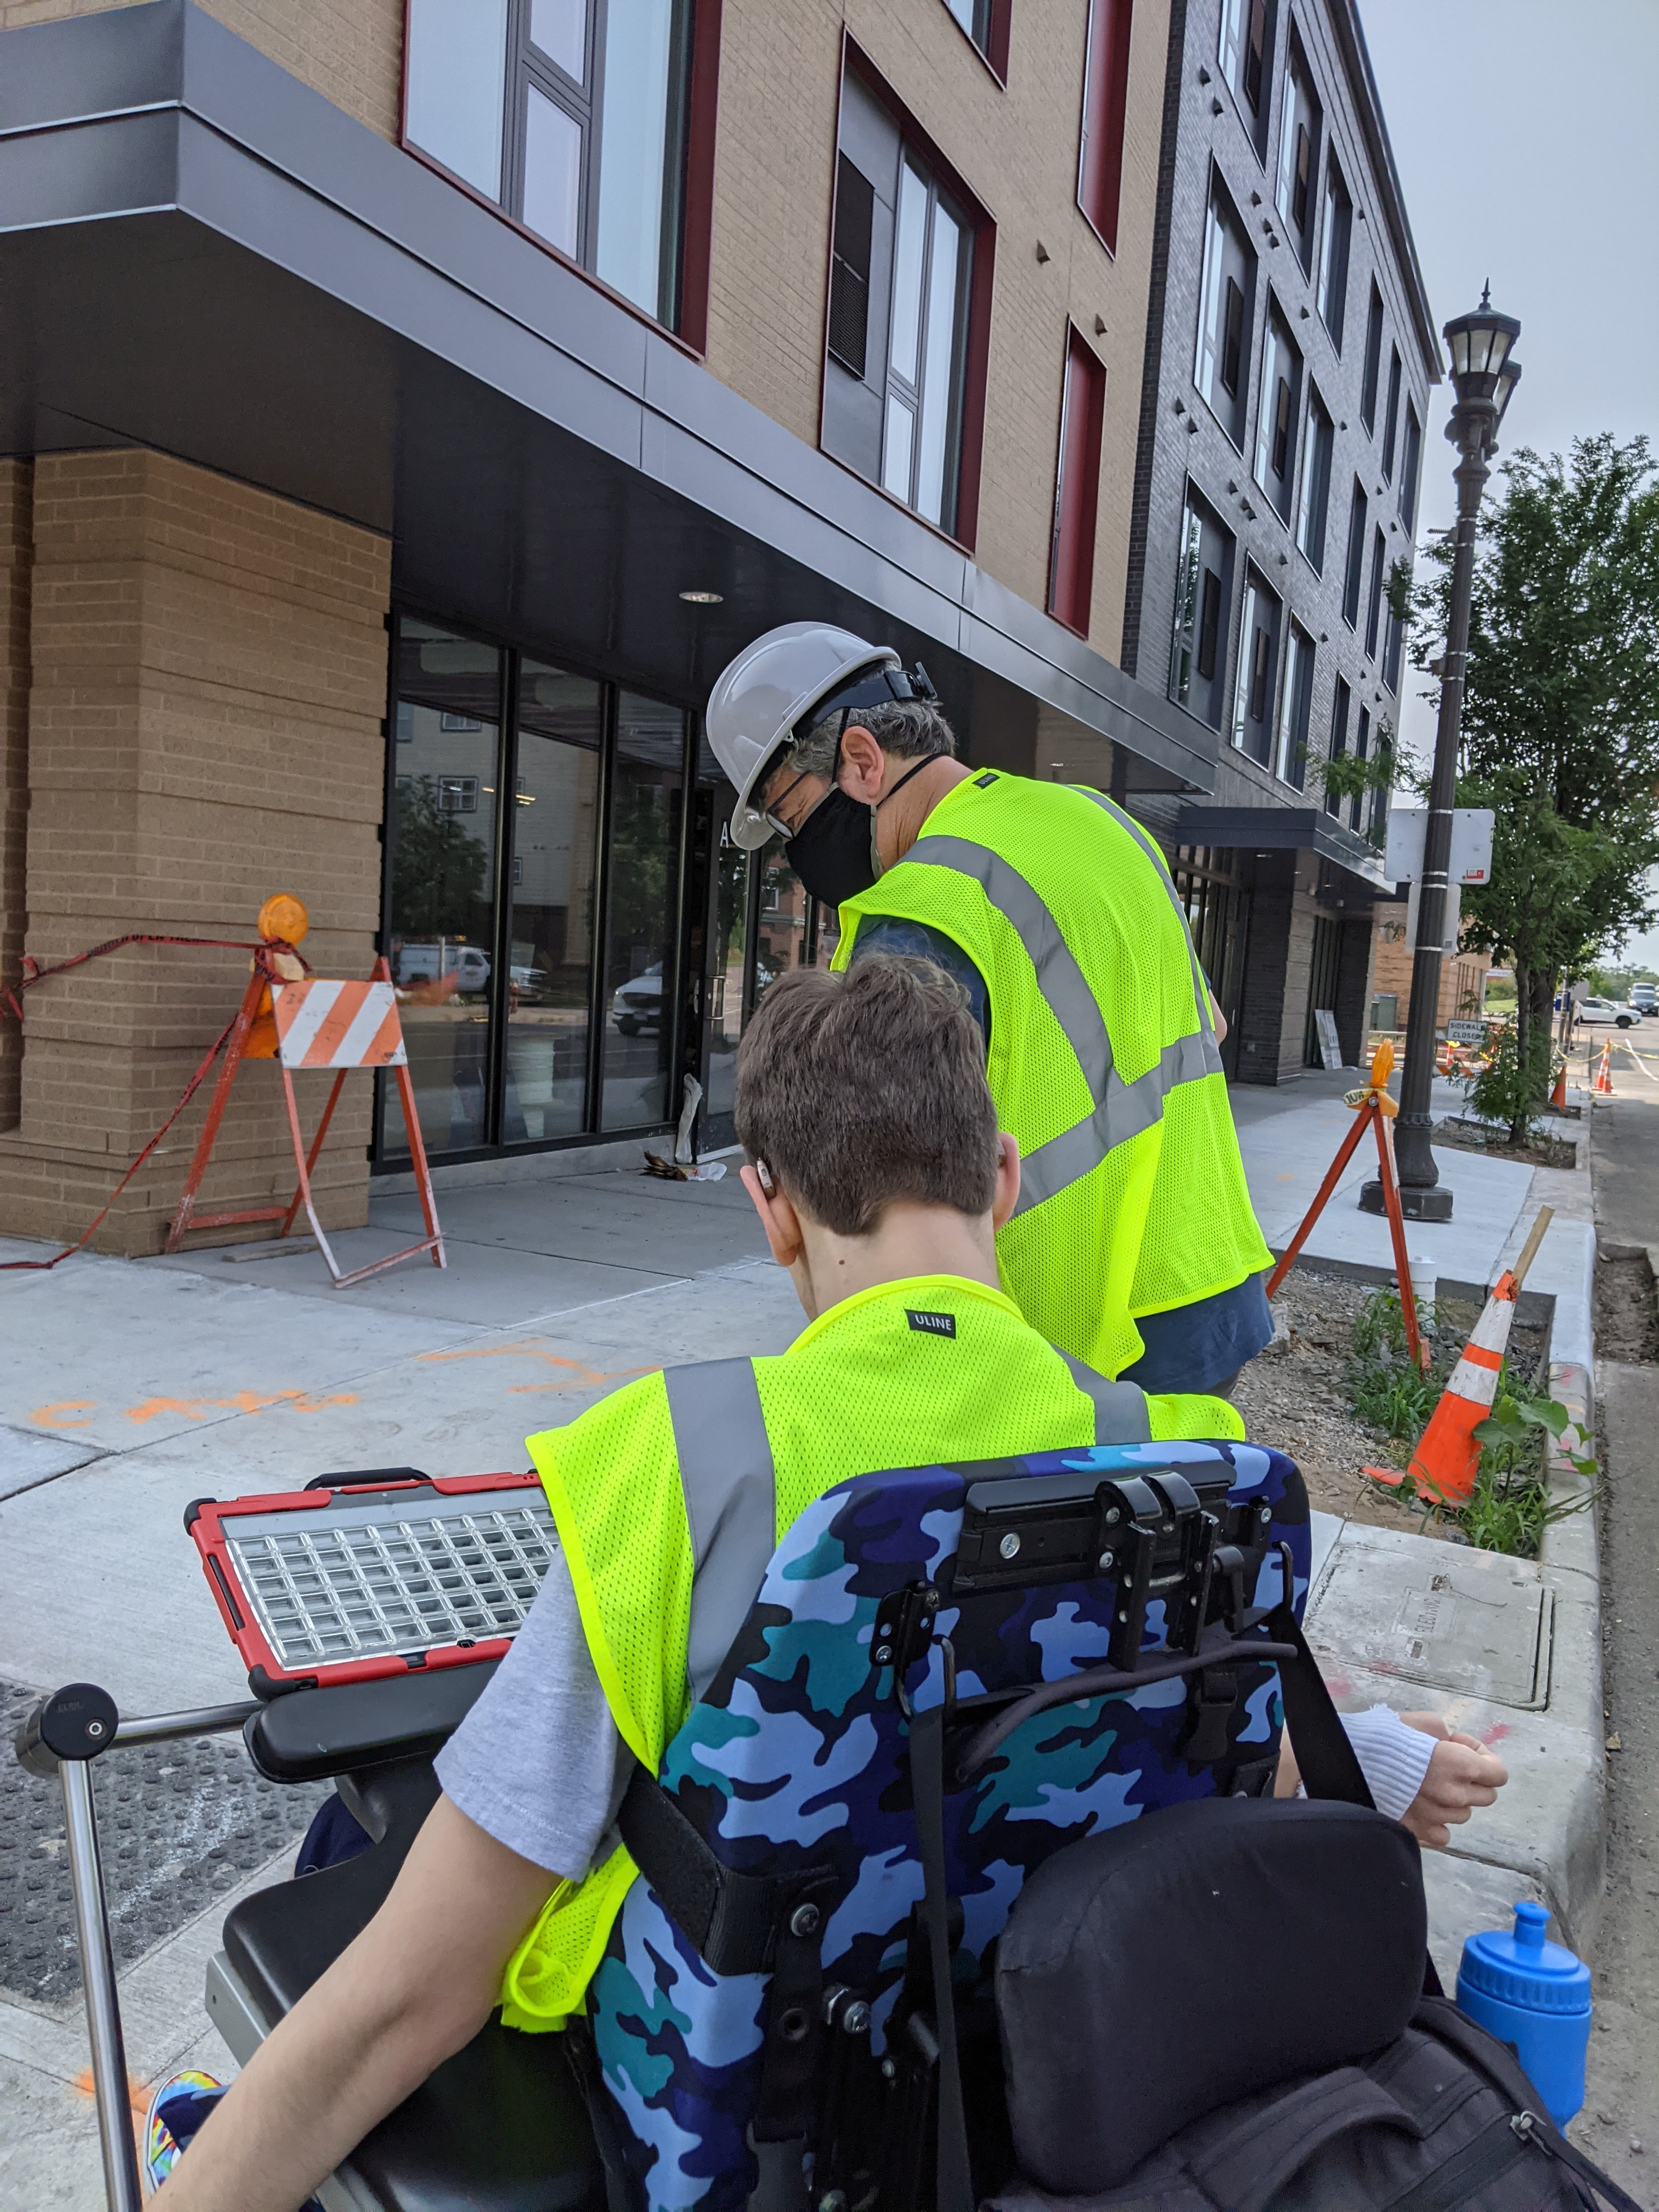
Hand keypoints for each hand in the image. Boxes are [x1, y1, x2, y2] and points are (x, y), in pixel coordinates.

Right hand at [1396, 1711, 1508, 1848]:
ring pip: (1464, 1814)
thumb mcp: (1420, 1721)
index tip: (1461, 1748)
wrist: (1350, 1763)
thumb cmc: (1385, 1738)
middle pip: (1486, 1796)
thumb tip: (1451, 1744)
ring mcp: (1439, 1817)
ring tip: (1428, 1784)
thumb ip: (1445, 1734)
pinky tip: (1421, 1806)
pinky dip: (1438, 1822)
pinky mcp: (1421, 1833)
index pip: (1498, 1774)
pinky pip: (1444, 1834)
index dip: (1485, 1757)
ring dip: (1454, 1799)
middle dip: (1473, 1779)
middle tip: (1446, 1765)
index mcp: (1460, 1765)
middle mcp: (1455, 1795)